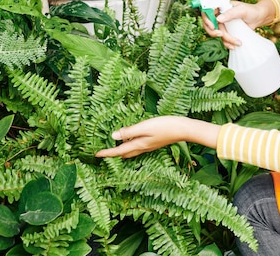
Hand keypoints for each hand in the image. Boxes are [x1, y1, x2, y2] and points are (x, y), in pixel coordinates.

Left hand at [95, 116, 220, 158]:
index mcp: (139, 144)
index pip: (118, 151)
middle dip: (114, 154)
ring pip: (132, 151)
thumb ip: (129, 131)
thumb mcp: (145, 126)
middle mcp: (143, 147)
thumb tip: (113, 136)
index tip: (95, 155)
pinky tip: (132, 139)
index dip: (107, 153)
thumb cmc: (165, 126)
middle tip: (104, 152)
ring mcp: (149, 145)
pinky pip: (138, 146)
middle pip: (124, 153)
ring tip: (115, 146)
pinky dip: (131, 145)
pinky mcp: (154, 142)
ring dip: (122, 150)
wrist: (184, 129)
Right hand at [200, 0, 275, 49]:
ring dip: (225, 40)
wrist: (259, 18)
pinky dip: (227, 43)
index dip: (206, 19)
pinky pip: (223, 39)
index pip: (207, 11)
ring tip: (237, 42)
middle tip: (221, 35)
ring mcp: (223, 24)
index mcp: (221, 6)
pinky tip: (234, 45)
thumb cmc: (251, 10)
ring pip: (216, 34)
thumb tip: (219, 19)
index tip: (212, 26)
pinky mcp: (227, 31)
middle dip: (213, 32)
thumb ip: (231, 13)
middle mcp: (220, 15)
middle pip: (209, 24)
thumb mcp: (242, 10)